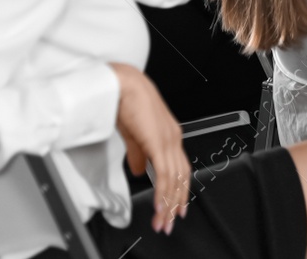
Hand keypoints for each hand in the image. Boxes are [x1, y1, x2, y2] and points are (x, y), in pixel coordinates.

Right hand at [111, 63, 188, 233]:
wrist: (124, 85)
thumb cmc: (128, 103)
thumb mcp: (134, 135)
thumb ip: (138, 154)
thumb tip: (139, 171)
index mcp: (171, 136)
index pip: (180, 169)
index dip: (180, 189)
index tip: (176, 207)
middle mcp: (174, 139)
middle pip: (181, 177)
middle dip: (176, 202)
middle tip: (171, 222)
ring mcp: (169, 140)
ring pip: (174, 179)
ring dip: (169, 203)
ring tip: (163, 220)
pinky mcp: (159, 142)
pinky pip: (164, 173)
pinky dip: (163, 191)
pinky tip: (160, 204)